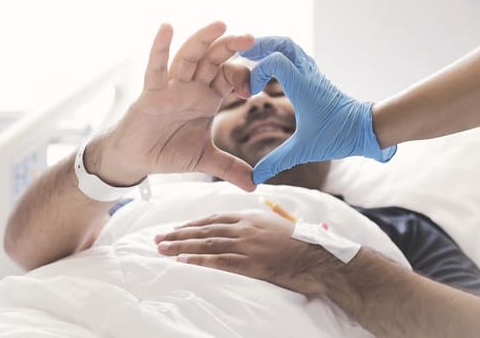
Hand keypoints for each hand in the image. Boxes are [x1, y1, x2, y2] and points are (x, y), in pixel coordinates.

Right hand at [88, 22, 256, 190]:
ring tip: (220, 24)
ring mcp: (171, 87)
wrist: (137, 160)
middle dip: (230, 47)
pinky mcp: (151, 93)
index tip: (255, 88)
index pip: (229, 77)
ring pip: (189, 57)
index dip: (243, 76)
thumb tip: (254, 185)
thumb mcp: (204, 160)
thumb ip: (230, 168)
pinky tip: (166, 28)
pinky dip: (159, 48)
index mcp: (207, 98)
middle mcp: (191, 87)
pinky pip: (155, 68)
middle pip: (213, 59)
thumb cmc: (168, 150)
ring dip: (203, 40)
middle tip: (249, 37)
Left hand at [155, 211, 335, 294]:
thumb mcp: (278, 226)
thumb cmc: (304, 243)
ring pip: (206, 244)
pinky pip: (219, 260)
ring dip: (181, 246)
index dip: (191, 224)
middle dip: (179, 234)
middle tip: (157, 238)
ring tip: (162, 249)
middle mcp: (245, 227)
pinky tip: (182, 261)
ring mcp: (247, 244)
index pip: (213, 219)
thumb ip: (260, 223)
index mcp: (250, 217)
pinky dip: (198, 260)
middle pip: (204, 230)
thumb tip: (249, 224)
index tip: (176, 228)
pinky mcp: (251, 262)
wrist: (322, 257)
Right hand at [239, 37, 396, 183]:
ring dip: (271, 48)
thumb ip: (276, 162)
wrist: (366, 129)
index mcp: (302, 86)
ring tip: (252, 58)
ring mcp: (312, 74)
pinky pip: (296, 57)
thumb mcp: (303, 150)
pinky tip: (271, 70)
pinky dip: (280, 56)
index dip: (256, 71)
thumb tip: (255, 179)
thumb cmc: (338, 136)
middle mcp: (307, 74)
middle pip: (283, 43)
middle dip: (261, 45)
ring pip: (291, 47)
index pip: (275, 61)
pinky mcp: (315, 78)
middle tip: (242, 55)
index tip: (250, 92)